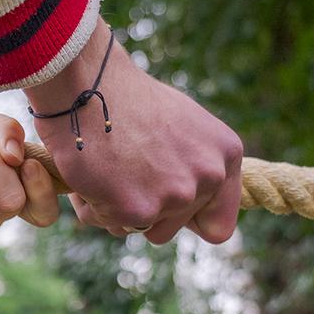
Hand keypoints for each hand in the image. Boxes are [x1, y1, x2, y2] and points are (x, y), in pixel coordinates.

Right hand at [24, 21, 243, 243]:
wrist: (88, 84)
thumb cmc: (126, 98)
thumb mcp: (182, 124)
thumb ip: (193, 163)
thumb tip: (187, 196)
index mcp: (226, 156)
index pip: (218, 225)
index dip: (188, 221)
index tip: (166, 208)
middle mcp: (209, 178)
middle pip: (171, 229)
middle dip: (145, 210)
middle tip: (123, 171)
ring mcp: (176, 196)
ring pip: (138, 229)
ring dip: (117, 210)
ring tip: (106, 169)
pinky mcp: (138, 210)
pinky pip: (107, 223)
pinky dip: (90, 204)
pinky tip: (88, 172)